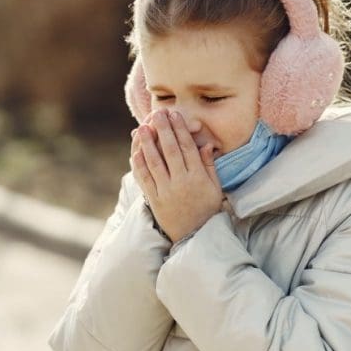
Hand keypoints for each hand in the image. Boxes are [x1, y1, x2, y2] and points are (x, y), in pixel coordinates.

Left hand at [129, 108, 222, 241]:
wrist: (194, 236)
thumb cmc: (207, 210)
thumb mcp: (215, 188)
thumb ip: (209, 166)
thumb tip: (206, 144)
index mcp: (198, 178)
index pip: (187, 148)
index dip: (180, 130)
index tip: (175, 115)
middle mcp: (181, 183)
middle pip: (170, 151)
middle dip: (163, 130)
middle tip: (157, 113)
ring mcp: (166, 191)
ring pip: (154, 163)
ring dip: (147, 143)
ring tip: (143, 128)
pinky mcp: (154, 200)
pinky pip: (144, 179)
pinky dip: (139, 165)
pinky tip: (136, 151)